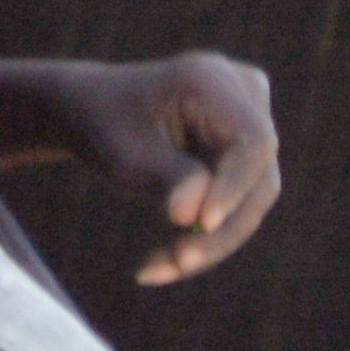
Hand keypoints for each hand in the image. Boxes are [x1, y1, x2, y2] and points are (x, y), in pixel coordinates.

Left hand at [0, 51, 282, 282]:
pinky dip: (204, 236)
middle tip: (173, 266)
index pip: (251, 142)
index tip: (201, 225)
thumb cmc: (104, 124)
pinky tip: (161, 263)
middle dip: (219, 230)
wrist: (92, 110)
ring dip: (209, 242)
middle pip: (258, 177)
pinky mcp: (244, 150)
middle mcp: (242, 93)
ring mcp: (250, 120)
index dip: (234, 188)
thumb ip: (168, 177)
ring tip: (153, 271)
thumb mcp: (125, 153)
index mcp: (212, 80)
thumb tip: (197, 216)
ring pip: (253, 198)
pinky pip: (239, 203)